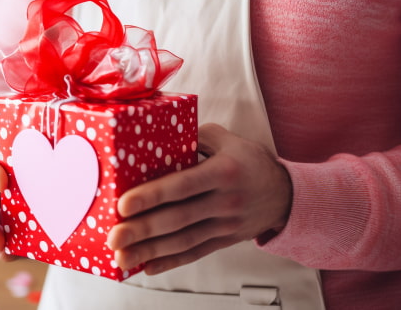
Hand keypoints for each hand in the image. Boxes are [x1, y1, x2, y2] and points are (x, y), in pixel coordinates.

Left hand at [106, 123, 292, 274]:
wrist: (286, 194)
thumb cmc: (250, 161)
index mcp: (224, 172)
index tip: (124, 204)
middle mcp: (225, 201)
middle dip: (142, 229)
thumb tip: (157, 133)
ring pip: (183, 241)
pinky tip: (147, 266)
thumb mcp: (227, 140)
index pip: (183, 185)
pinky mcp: (224, 240)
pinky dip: (170, 261)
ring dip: (149, 250)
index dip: (153, 195)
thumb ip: (194, 136)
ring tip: (121, 257)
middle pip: (178, 218)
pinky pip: (195, 253)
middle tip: (114, 237)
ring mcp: (226, 225)